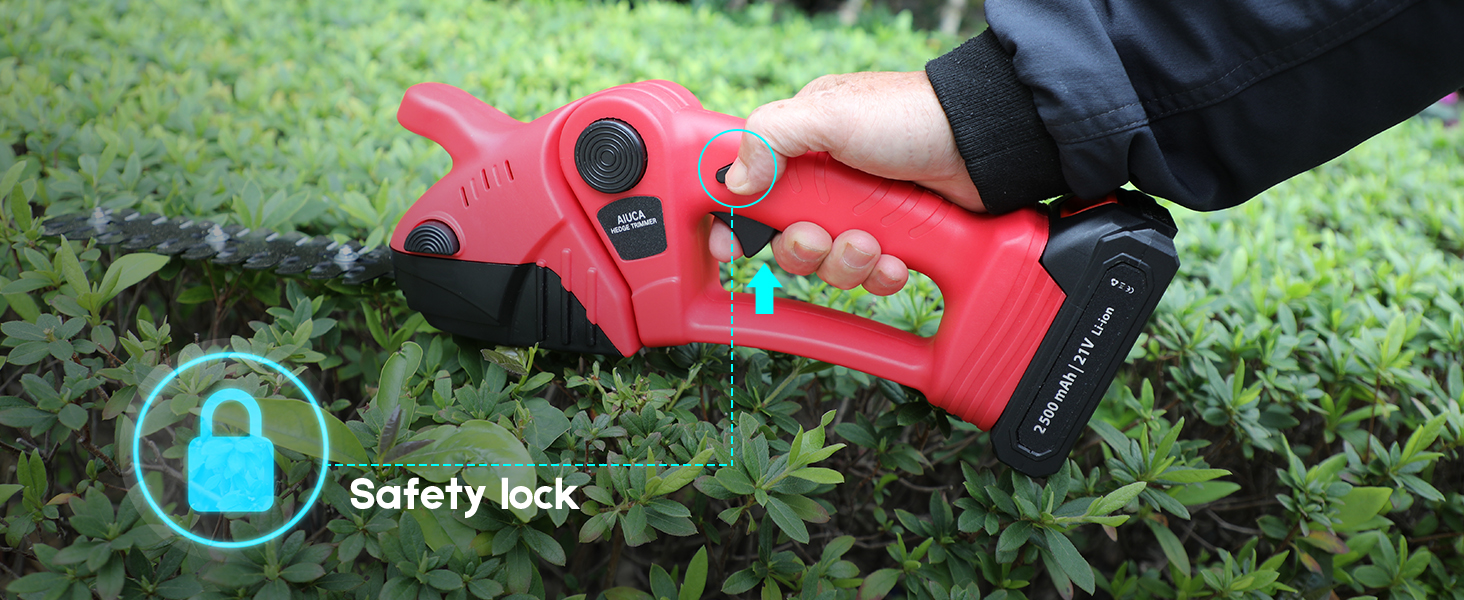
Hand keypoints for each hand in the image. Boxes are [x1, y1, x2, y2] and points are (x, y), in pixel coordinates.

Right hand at [708, 71, 980, 294]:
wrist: (982, 144)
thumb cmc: (909, 116)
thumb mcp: (828, 113)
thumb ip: (770, 138)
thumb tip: (734, 183)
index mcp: (802, 146)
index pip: (753, 189)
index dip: (740, 222)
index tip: (731, 247)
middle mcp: (829, 183)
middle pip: (788, 239)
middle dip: (804, 249)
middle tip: (823, 238)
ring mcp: (863, 214)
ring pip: (829, 265)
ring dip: (848, 264)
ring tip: (874, 245)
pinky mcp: (896, 240)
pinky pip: (871, 276)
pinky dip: (882, 275)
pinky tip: (897, 261)